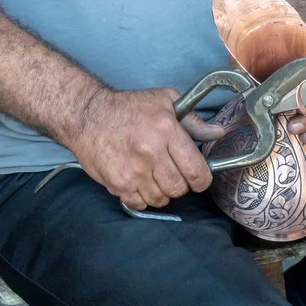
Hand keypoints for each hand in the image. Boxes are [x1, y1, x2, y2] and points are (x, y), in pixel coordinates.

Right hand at [70, 88, 224, 209]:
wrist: (87, 115)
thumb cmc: (129, 107)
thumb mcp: (166, 101)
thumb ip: (193, 120)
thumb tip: (218, 133)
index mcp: (166, 130)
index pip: (196, 171)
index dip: (202, 180)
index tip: (199, 178)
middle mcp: (150, 152)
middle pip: (179, 188)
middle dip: (181, 185)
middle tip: (173, 174)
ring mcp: (133, 171)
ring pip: (161, 199)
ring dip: (162, 192)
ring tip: (154, 177)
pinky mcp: (117, 183)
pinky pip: (140, 204)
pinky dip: (143, 198)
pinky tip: (140, 183)